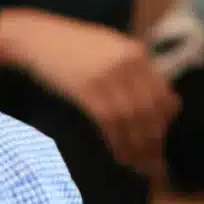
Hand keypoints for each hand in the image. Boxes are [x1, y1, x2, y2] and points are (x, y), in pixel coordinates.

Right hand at [0, 9, 179, 172]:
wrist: (37, 39)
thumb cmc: (75, 47)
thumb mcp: (112, 51)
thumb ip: (136, 72)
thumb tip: (165, 103)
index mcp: (137, 53)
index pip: (163, 92)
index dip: (166, 121)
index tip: (163, 140)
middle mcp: (128, 64)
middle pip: (150, 109)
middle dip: (155, 140)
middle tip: (155, 163)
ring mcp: (108, 76)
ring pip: (132, 119)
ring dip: (137, 146)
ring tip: (139, 165)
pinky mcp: (87, 89)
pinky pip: (110, 122)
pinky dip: (117, 142)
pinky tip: (120, 155)